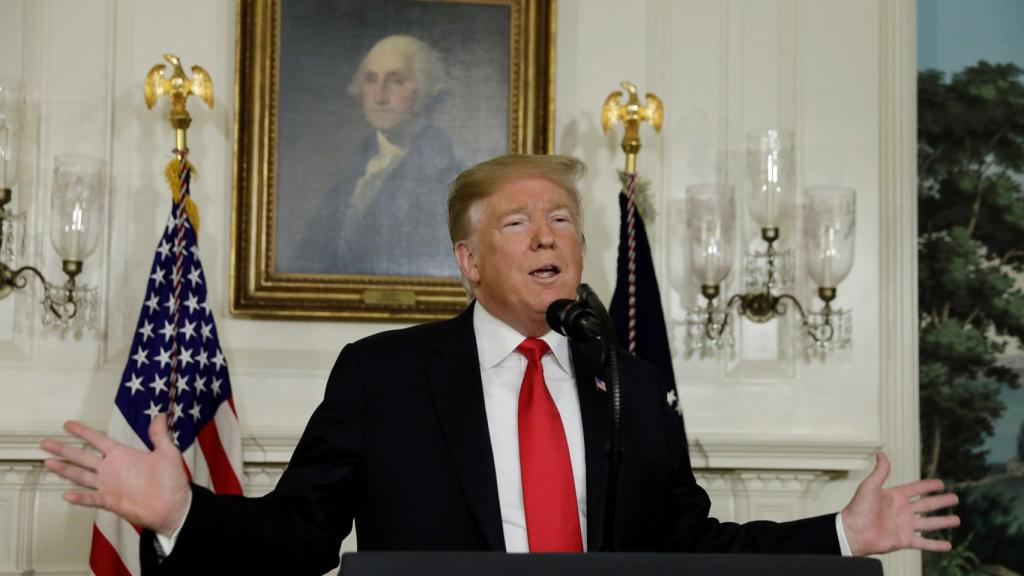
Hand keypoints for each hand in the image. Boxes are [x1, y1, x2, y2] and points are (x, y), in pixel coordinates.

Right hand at [40, 414, 190, 536]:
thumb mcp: (168, 453)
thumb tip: (161, 416)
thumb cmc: (172, 482)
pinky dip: (79, 497)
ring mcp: (109, 485)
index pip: (99, 440)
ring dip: (65, 469)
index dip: (83, 432)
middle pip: (82, 456)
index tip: (68, 425)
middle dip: (64, 449)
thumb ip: (159, 435)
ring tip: (48, 462)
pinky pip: (91, 498)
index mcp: (123, 454)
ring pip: (81, 475)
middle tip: (46, 442)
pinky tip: (66, 495)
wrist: (174, 507)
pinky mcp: (110, 501)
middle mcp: (112, 468)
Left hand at [841, 452, 959, 555]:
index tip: (941, 483)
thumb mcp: (870, 486)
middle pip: (926, 505)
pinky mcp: (904, 540)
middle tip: (955, 498)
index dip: (928, 486)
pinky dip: (936, 545)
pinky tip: (948, 545)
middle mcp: (902, 511)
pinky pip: (924, 543)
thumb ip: (880, 472)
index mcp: (895, 497)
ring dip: (943, 522)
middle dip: (941, 502)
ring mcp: (904, 526)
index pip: (916, 489)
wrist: (853, 532)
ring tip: (957, 520)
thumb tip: (882, 454)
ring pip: (929, 524)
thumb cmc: (858, 508)